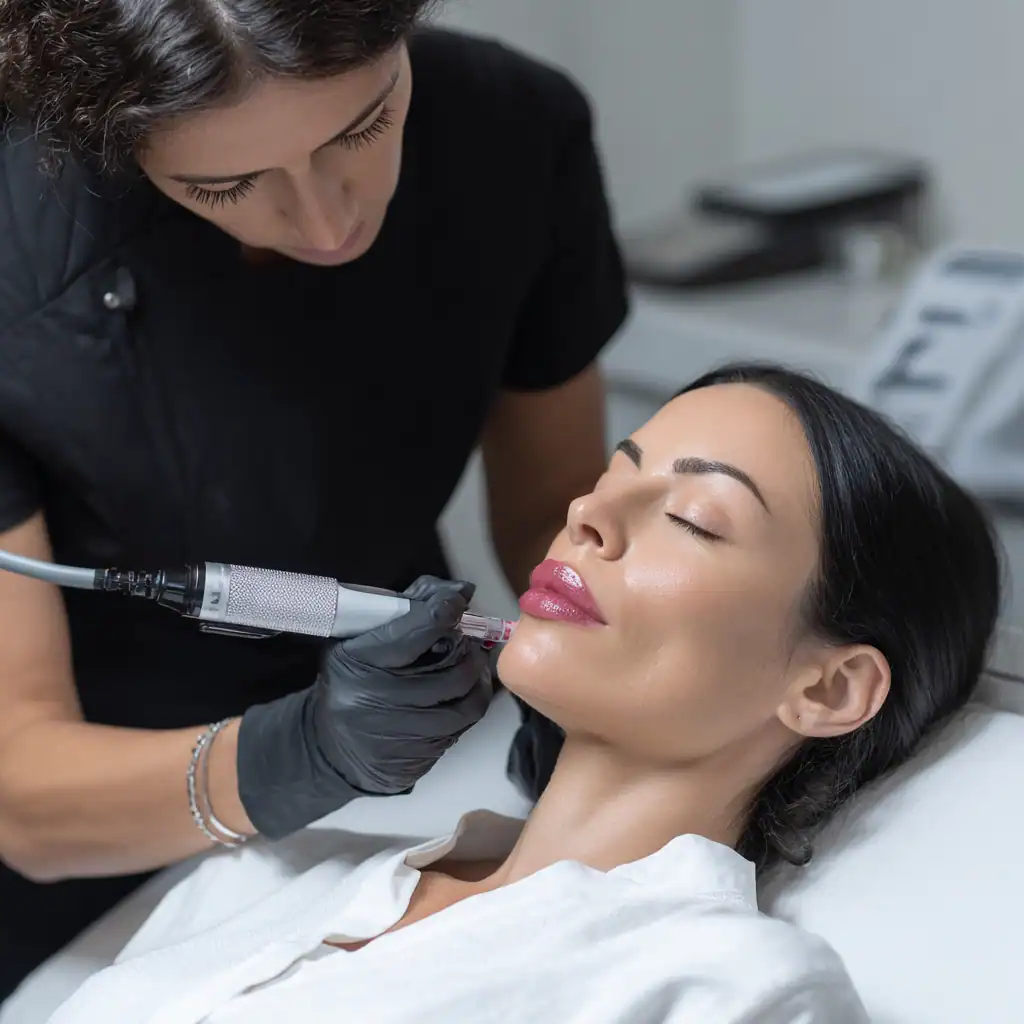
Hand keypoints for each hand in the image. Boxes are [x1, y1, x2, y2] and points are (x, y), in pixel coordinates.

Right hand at [236, 576, 492, 838]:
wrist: (329, 747)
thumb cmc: (349, 682)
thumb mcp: (357, 641)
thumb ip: (403, 611)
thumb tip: (457, 591)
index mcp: (358, 664)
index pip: (416, 630)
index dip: (445, 610)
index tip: (458, 599)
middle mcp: (377, 701)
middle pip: (452, 670)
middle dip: (470, 650)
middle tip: (471, 640)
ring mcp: (398, 735)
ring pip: (465, 702)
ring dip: (478, 679)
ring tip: (474, 665)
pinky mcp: (416, 759)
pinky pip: (461, 729)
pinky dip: (469, 705)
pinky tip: (464, 694)